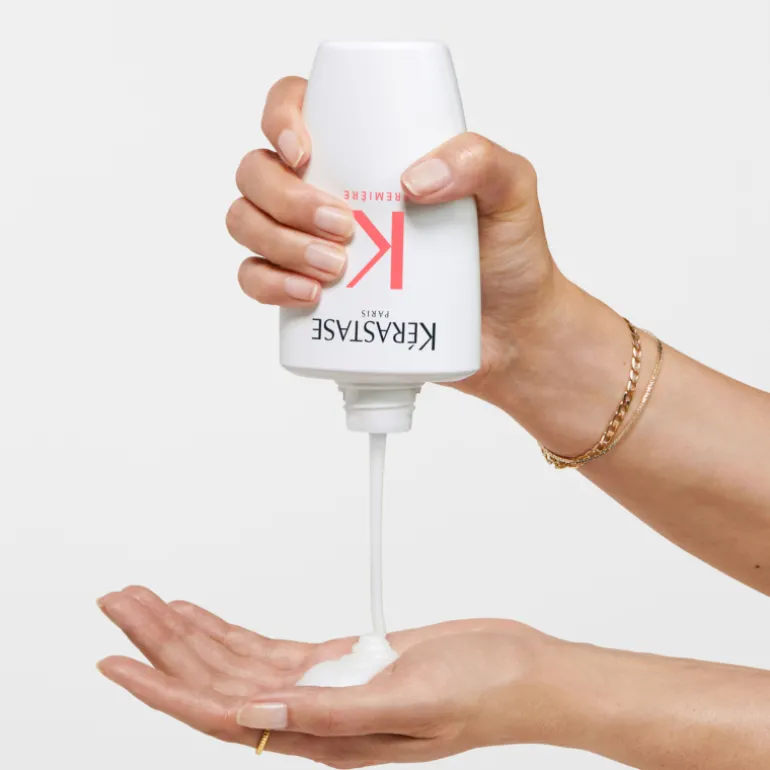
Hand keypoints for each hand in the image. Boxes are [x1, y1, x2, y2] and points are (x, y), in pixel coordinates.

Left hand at [97, 586, 567, 766]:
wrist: (521, 671)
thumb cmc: (483, 689)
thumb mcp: (410, 701)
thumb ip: (330, 712)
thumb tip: (255, 714)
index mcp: (324, 738)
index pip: (220, 714)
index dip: (162, 689)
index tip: (115, 662)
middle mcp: (311, 717)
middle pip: (215, 679)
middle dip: (161, 644)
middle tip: (118, 606)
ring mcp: (322, 688)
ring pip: (234, 660)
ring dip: (187, 631)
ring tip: (146, 602)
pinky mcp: (337, 662)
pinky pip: (265, 646)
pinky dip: (227, 628)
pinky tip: (202, 615)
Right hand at [227, 77, 567, 406]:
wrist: (508, 333)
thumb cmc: (506, 255)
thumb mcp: (512, 192)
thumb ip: (481, 161)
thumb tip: (413, 178)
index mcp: (364, 150)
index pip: (296, 108)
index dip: (280, 119)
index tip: (306, 153)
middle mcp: (327, 189)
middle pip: (258, 172)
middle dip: (285, 198)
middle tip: (343, 227)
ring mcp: (311, 241)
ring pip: (247, 222)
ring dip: (276, 241)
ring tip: (335, 268)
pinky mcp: (310, 292)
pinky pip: (254, 279)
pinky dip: (267, 284)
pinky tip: (308, 295)